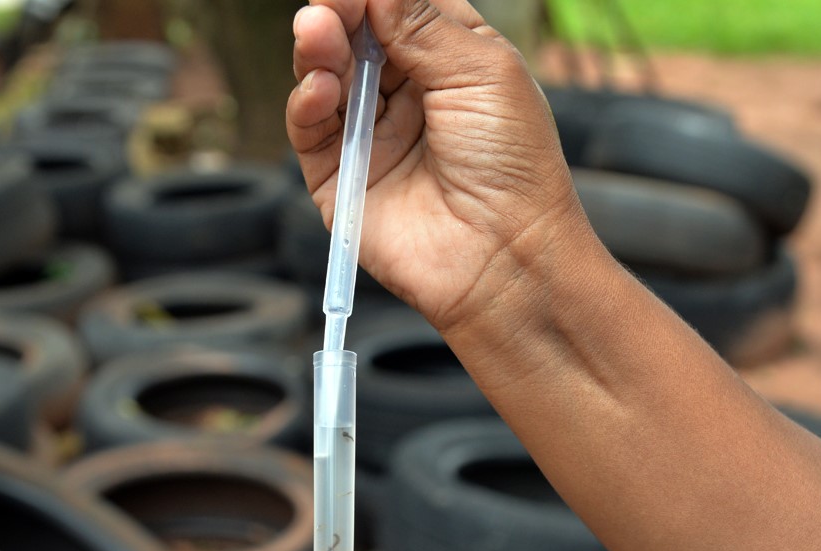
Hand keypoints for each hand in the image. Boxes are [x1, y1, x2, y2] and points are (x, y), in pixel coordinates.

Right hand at [288, 0, 591, 332]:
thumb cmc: (514, 165)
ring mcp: (371, 133)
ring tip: (316, 32)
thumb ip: (421, 22)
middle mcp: (409, 93)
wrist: (504, 257)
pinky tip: (320, 88)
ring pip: (327, 73)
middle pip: (357, 34)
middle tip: (328, 4)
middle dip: (338, 12)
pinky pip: (310, 128)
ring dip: (318, 49)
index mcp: (452, 59)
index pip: (399, 6)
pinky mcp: (339, 176)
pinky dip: (306, 101)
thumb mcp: (481, 71)